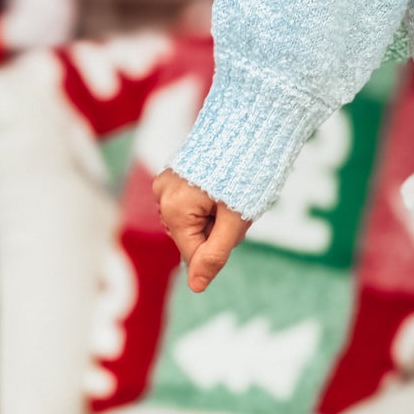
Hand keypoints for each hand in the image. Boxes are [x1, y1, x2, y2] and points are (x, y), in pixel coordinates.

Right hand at [153, 170, 250, 293]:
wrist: (250, 125)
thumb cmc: (247, 171)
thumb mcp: (235, 219)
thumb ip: (214, 254)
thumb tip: (196, 287)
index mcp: (174, 208)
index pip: (194, 252)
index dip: (221, 243)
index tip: (236, 218)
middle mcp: (162, 195)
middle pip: (192, 236)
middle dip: (218, 228)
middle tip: (238, 202)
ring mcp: (166, 182)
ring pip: (193, 220)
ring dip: (216, 214)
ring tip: (232, 189)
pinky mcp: (174, 174)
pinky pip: (191, 203)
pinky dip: (210, 201)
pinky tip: (224, 184)